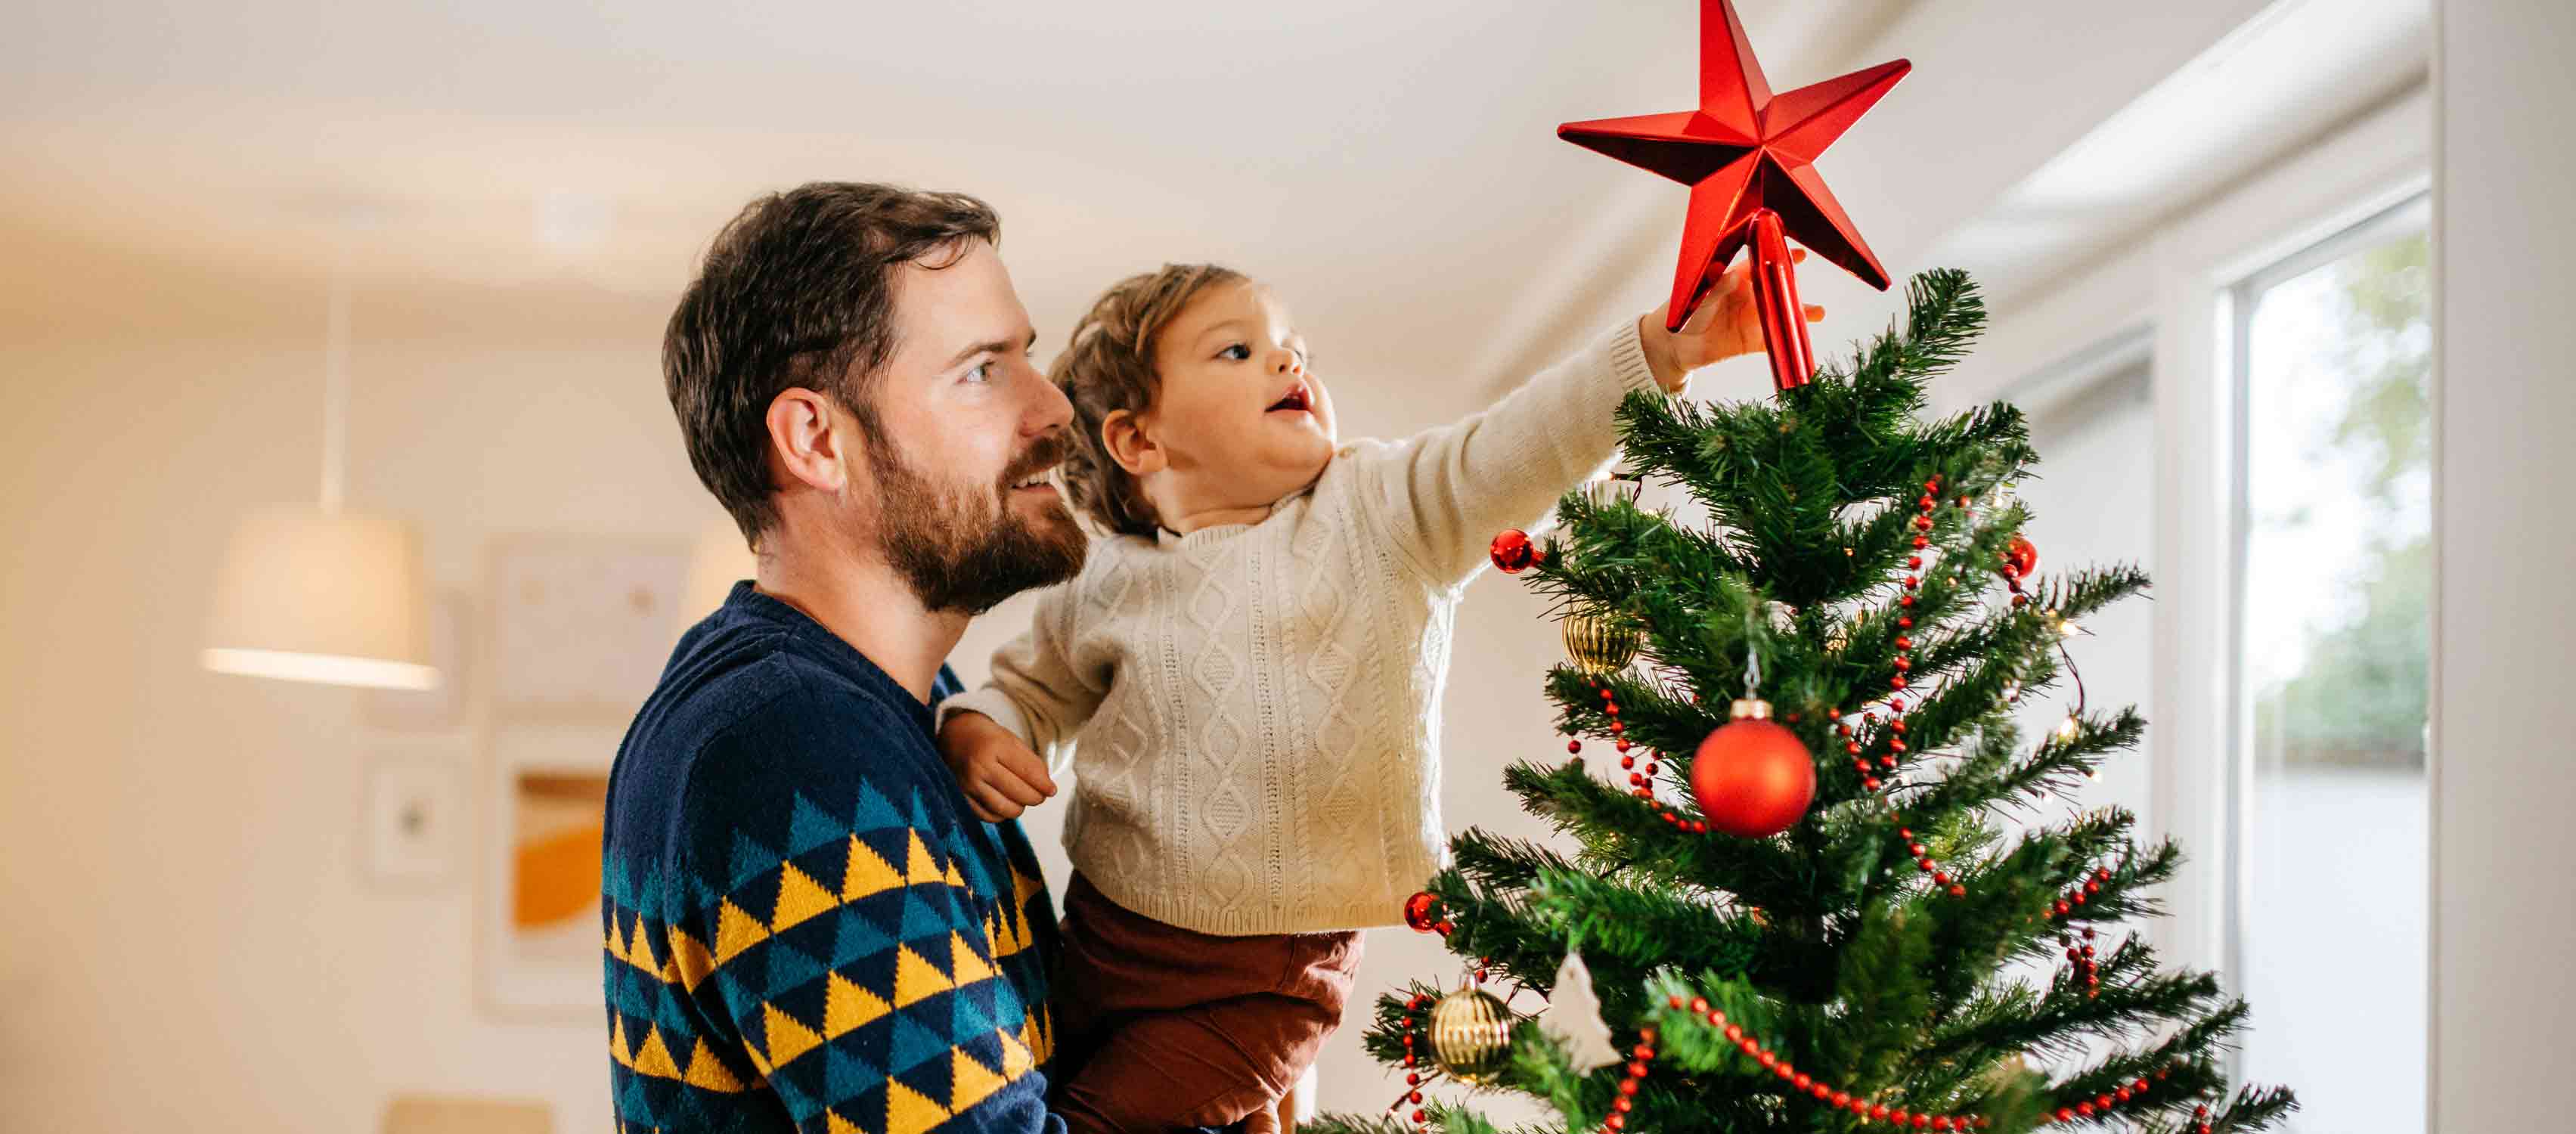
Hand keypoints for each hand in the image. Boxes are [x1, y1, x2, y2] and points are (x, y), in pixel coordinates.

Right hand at [937, 710, 1056, 822]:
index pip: (1028, 772)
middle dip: (1036, 797)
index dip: (1044, 785)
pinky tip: (1006, 804)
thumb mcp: (1012, 741)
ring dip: (1020, 807)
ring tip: (1022, 799)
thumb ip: (1031, 763)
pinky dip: (1001, 814)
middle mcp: (980, 766)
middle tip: (1040, 795)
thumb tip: (1048, 788)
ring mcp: (968, 784)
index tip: (1052, 790)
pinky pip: (988, 816)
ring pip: (1005, 808)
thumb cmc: (989, 738)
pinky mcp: (961, 796)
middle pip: (1019, 793)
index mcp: (995, 747)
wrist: (955, 736)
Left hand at [1637, 247, 1825, 391]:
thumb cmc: (1684, 313)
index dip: (1777, 256)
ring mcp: (1751, 319)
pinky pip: (1772, 341)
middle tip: (1808, 271)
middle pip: (1776, 289)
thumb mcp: (1699, 297)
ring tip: (1818, 313)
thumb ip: (1716, 287)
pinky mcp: (1750, 342)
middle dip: (1793, 284)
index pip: (1759, 263)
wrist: (1673, 345)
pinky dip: (1786, 341)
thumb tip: (1735, 276)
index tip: (1796, 251)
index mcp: (1735, 279)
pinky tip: (1800, 341)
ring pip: (1779, 314)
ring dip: (1798, 314)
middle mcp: (1748, 297)